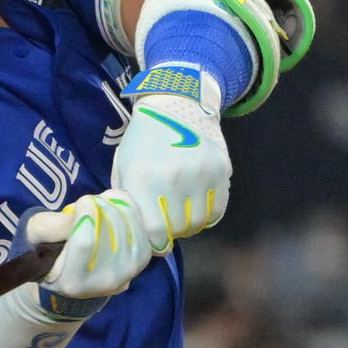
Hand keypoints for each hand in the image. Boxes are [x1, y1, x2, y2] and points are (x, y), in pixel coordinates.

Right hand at [24, 190, 150, 310]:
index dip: (86, 212)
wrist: (72, 272)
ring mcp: (125, 274)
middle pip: (110, 231)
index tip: (83, 200)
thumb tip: (88, 210)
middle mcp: (101, 283)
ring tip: (103, 202)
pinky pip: (142, 229)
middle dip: (102, 206)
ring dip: (117, 207)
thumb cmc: (48, 248)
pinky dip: (131, 211)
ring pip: (128, 227)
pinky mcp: (140, 263)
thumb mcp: (37, 234)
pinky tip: (118, 205)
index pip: (85, 242)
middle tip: (92, 201)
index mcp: (71, 281)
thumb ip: (54, 224)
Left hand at [111, 89, 230, 252]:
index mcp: (145, 180)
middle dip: (173, 232)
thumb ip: (130, 200)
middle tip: (168, 225)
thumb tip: (136, 232)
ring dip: (191, 224)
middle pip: (180, 229)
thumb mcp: (126, 167)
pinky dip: (208, 213)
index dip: (155, 243)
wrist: (175, 104)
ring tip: (182, 214)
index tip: (155, 242)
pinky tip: (197, 204)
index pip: (155, 232)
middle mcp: (175, 179)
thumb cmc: (143, 139)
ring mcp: (201, 174)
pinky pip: (218, 207)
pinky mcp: (221, 169)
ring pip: (201, 221)